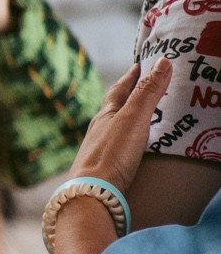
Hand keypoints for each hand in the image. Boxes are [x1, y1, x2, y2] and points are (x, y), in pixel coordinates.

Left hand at [70, 60, 172, 193]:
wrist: (92, 192)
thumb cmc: (111, 153)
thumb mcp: (133, 118)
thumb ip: (148, 92)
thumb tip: (162, 61)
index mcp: (105, 114)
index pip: (120, 88)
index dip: (131, 75)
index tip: (140, 64)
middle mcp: (99, 129)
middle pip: (116, 106)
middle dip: (130, 94)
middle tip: (145, 85)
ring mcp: (100, 148)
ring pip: (116, 126)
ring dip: (130, 118)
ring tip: (145, 114)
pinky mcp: (105, 166)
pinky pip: (119, 145)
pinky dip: (129, 139)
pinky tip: (133, 146)